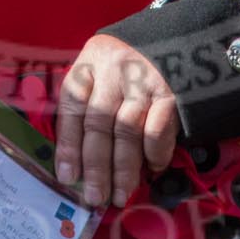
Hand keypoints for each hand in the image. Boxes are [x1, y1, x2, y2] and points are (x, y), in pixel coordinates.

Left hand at [56, 34, 178, 208]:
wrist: (171, 41)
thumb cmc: (124, 71)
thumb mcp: (98, 77)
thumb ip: (86, 112)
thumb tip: (76, 167)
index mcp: (88, 65)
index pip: (72, 107)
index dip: (68, 145)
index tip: (67, 177)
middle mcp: (113, 69)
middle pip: (99, 122)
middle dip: (96, 165)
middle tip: (96, 196)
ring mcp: (143, 79)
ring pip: (127, 130)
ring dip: (124, 168)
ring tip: (121, 195)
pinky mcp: (171, 90)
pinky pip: (158, 128)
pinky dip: (154, 153)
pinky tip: (151, 169)